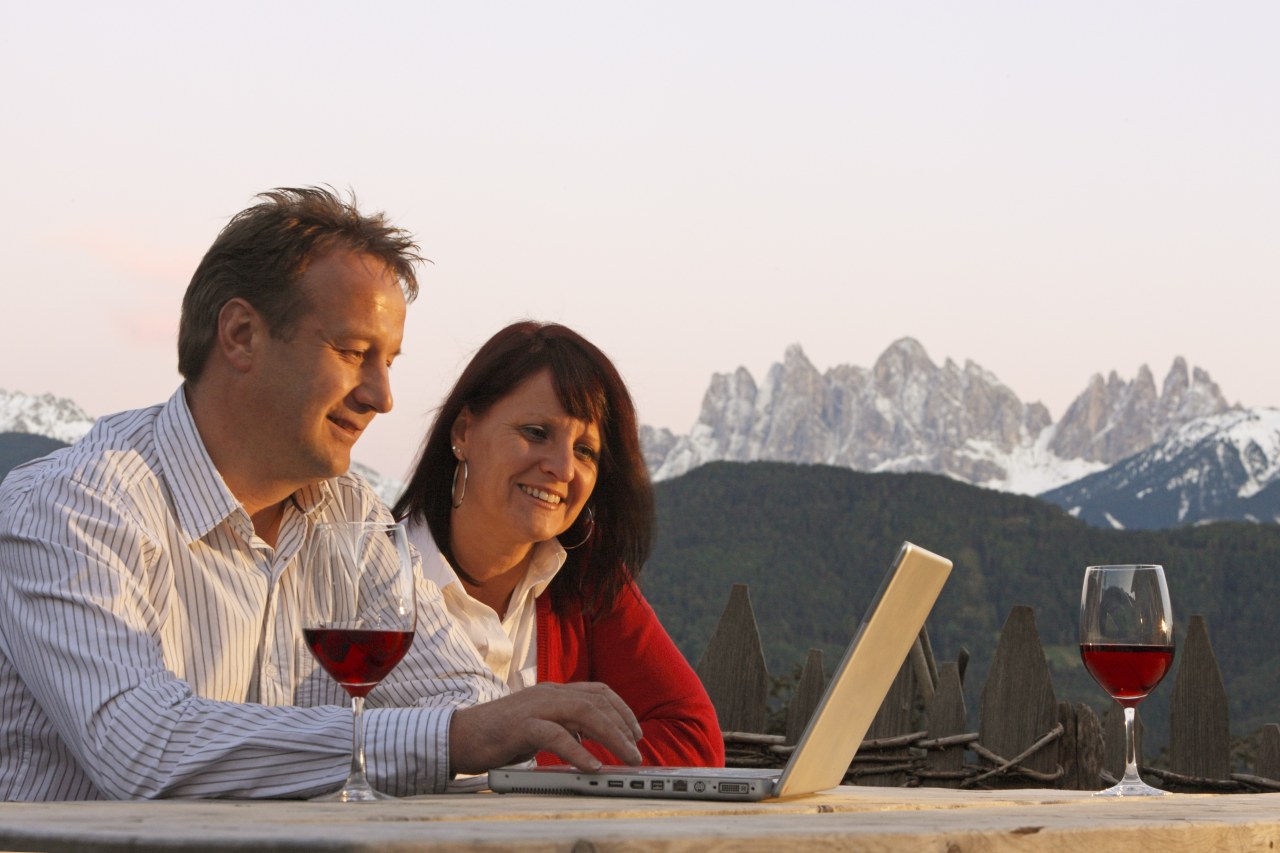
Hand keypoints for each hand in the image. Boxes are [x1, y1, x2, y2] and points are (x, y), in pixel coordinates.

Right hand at [449, 682, 642, 773]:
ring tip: (625, 756)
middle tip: (636, 749)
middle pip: (596, 701)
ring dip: (611, 736)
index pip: (596, 691)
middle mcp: (547, 694)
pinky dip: (578, 751)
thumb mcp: (538, 726)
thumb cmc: (498, 734)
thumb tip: (588, 741)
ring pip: (583, 713)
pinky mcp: (521, 726)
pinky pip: (556, 736)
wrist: (459, 736)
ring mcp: (534, 707)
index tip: (635, 731)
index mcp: (552, 692)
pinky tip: (592, 765)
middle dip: (622, 725)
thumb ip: (561, 727)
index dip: (621, 709)